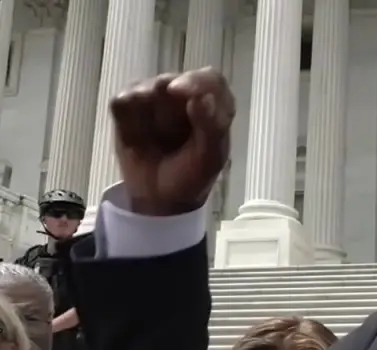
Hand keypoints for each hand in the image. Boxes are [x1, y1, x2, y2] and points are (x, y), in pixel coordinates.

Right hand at [110, 67, 234, 216]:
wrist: (160, 199)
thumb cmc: (192, 176)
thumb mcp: (209, 158)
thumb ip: (210, 126)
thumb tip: (202, 97)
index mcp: (213, 105)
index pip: (209, 79)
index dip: (197, 81)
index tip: (181, 92)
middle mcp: (184, 96)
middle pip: (173, 81)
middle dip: (168, 103)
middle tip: (164, 128)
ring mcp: (154, 100)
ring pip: (144, 88)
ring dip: (147, 114)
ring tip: (153, 140)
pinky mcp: (128, 108)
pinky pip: (121, 102)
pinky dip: (127, 120)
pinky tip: (136, 139)